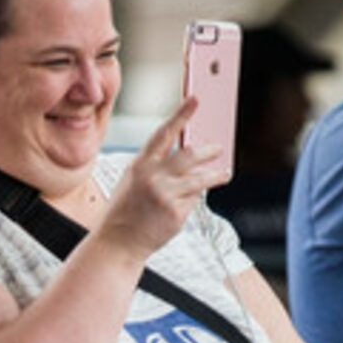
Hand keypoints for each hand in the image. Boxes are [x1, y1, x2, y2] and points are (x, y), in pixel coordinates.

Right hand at [89, 97, 217, 260]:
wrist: (117, 243)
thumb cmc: (124, 211)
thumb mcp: (132, 181)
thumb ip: (155, 166)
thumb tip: (185, 156)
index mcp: (140, 165)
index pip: (164, 132)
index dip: (181, 114)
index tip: (196, 99)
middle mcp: (154, 178)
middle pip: (190, 155)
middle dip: (208, 150)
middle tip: (218, 148)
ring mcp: (166, 196)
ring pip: (200, 180)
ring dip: (216, 175)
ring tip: (225, 173)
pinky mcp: (176, 215)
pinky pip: (193, 202)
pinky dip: (192, 201)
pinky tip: (183, 205)